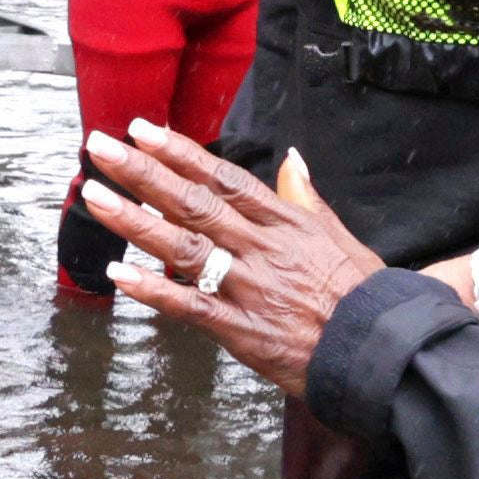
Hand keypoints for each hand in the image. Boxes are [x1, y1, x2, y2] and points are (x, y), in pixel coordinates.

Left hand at [75, 120, 389, 389]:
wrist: (383, 349)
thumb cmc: (363, 294)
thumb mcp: (338, 235)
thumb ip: (305, 197)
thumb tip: (292, 160)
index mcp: (284, 222)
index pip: (223, 178)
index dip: (180, 152)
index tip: (143, 129)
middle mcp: (261, 248)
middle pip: (193, 202)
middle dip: (142, 172)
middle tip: (100, 148)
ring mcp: (249, 288)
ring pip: (183, 247)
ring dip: (134, 220)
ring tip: (94, 196)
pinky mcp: (242, 330)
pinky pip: (189, 306)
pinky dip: (153, 290)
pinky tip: (118, 275)